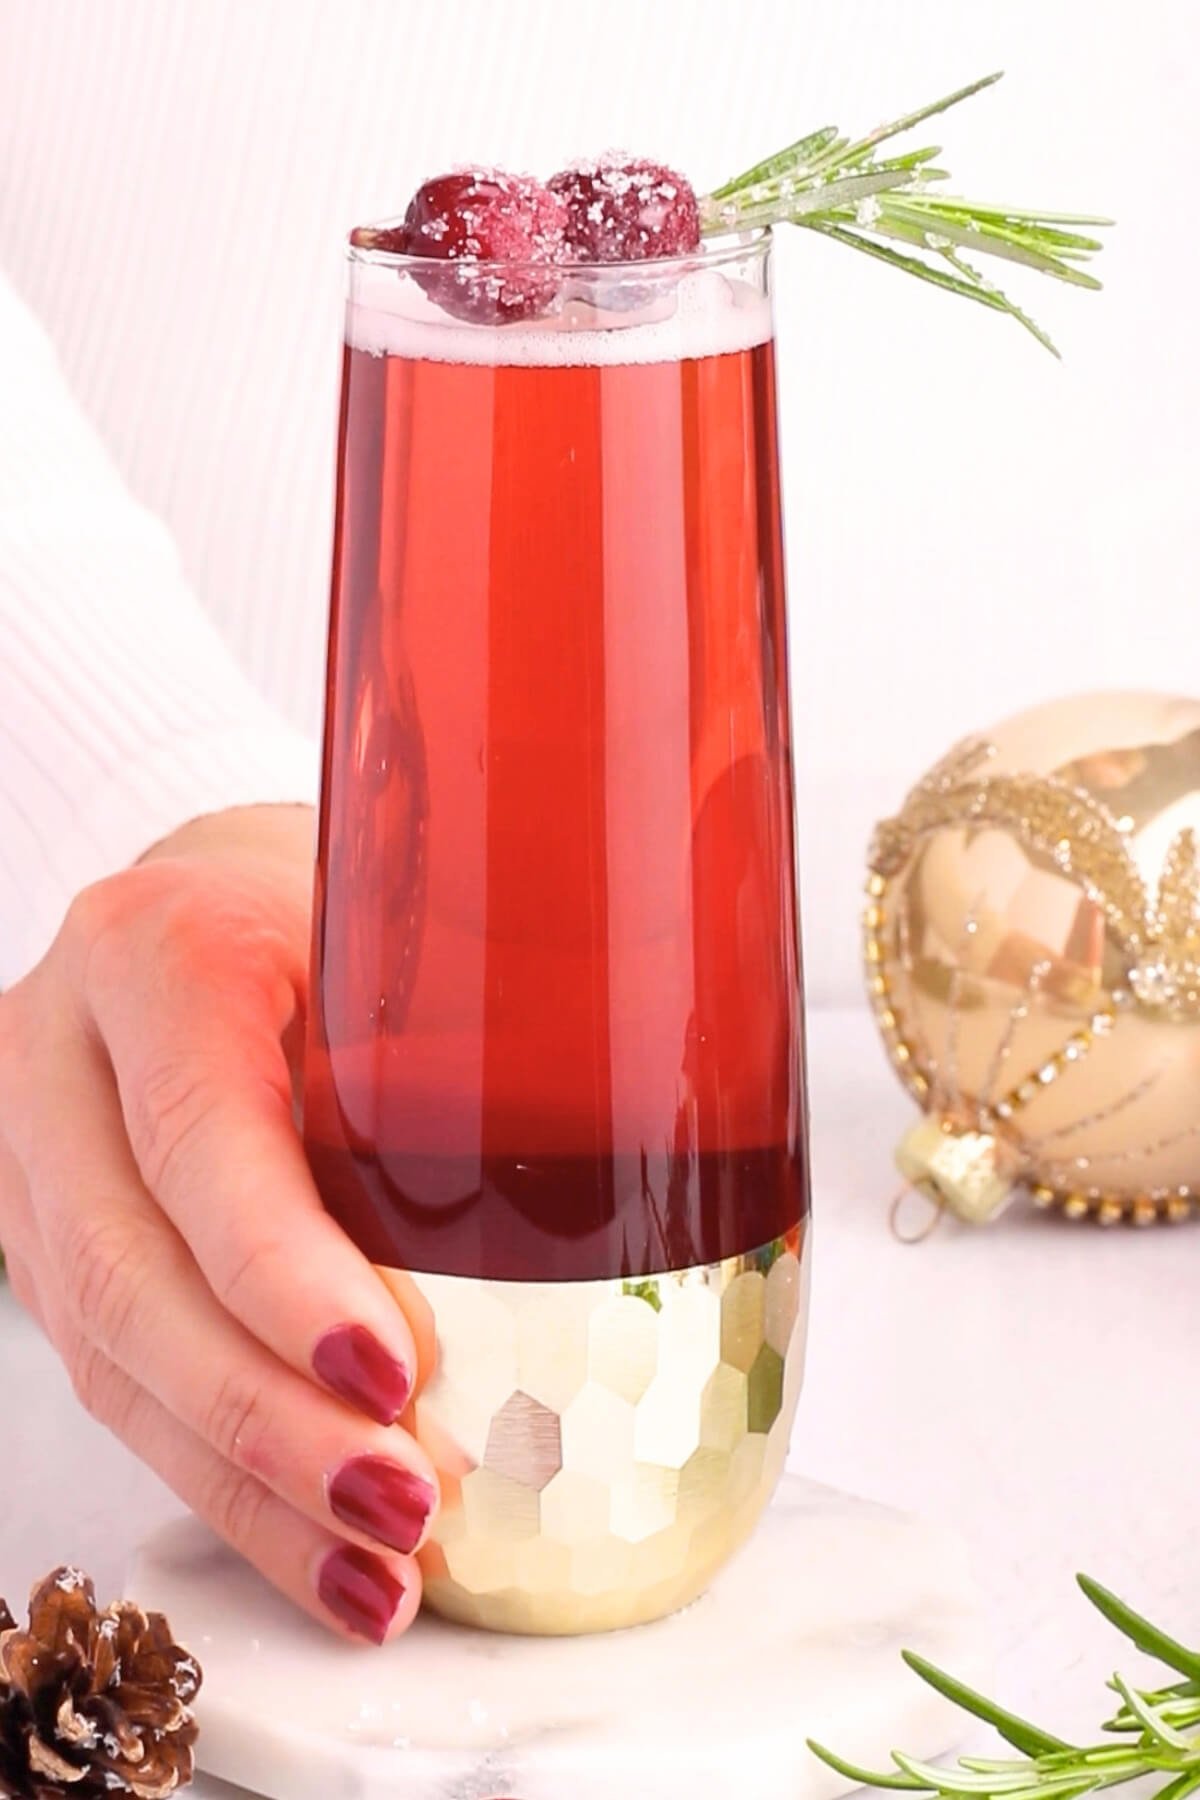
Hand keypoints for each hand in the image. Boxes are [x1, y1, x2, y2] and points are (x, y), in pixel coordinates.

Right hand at [0, 805, 436, 1643]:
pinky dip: (228, 1485)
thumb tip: (679, 1142)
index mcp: (157, 953)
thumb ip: (470, 1013)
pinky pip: (120, 1386)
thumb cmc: (330, 911)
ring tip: (377, 1572)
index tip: (392, 1370)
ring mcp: (38, 1166)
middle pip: (134, 1278)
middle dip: (271, 1422)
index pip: (199, 1128)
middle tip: (404, 1503)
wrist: (206, 911)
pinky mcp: (50, 1250)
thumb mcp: (397, 921)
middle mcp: (65, 1063)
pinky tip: (319, 1549)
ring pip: (114, 1359)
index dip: (281, 1268)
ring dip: (253, 1486)